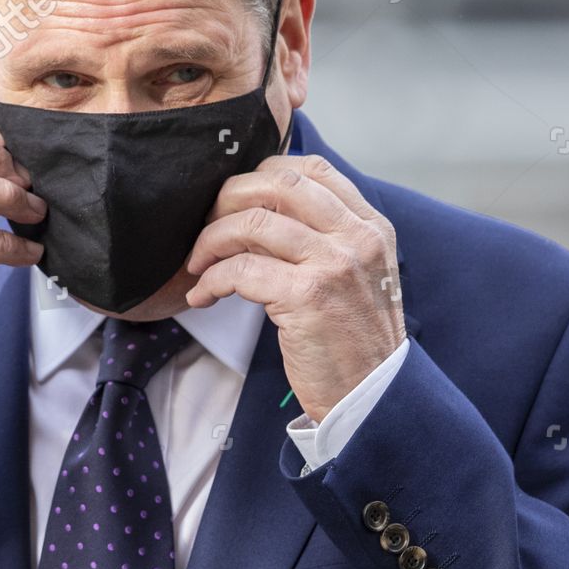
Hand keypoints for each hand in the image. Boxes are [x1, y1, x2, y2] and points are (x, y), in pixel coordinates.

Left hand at [183, 155, 403, 422]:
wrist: (370, 398)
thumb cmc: (352, 343)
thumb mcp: (357, 278)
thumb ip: (326, 240)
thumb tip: (263, 211)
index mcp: (370, 227)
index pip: (312, 169)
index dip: (263, 174)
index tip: (234, 200)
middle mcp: (357, 238)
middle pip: (278, 185)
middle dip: (228, 199)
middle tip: (206, 226)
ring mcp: (334, 264)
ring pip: (253, 223)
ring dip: (211, 240)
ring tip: (198, 265)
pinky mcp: (307, 296)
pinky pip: (241, 269)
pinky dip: (211, 280)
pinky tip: (203, 296)